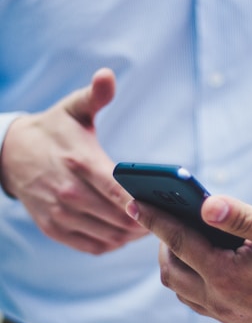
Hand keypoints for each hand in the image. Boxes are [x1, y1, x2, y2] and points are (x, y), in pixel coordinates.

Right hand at [0, 68, 147, 253]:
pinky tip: (125, 235)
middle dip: (147, 221)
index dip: (144, 203)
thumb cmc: (53, 132)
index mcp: (80, 162)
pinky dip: (114, 243)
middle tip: (166, 218)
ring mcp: (60, 213)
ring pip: (110, 236)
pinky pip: (93, 246)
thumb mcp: (72, 109)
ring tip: (151, 226)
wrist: (10, 155)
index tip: (165, 207)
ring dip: (133, 236)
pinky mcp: (54, 228)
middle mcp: (69, 192)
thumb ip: (94, 96)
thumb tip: (108, 75)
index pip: (119, 190)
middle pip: (119, 218)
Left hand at [126, 195, 251, 322]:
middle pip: (171, 269)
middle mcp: (219, 300)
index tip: (133, 202)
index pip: (178, 241)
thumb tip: (205, 203)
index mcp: (226, 275)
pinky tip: (201, 264)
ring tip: (181, 239)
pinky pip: (195, 301)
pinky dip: (188, 279)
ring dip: (174, 262)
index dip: (153, 219)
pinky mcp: (233, 322)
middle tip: (166, 219)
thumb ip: (241, 216)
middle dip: (161, 242)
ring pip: (180, 289)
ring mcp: (225, 315)